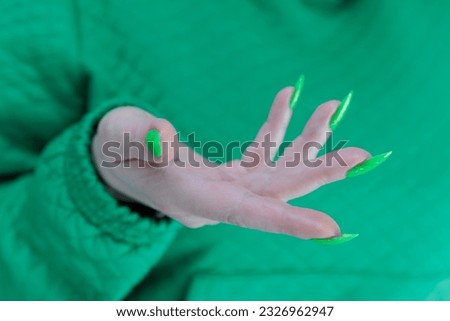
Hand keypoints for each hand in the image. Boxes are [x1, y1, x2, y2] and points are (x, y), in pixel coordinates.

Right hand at [92, 87, 369, 238]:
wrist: (117, 158)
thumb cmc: (117, 151)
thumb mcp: (123, 141)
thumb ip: (143, 139)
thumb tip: (167, 137)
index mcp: (197, 200)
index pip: (248, 215)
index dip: (287, 222)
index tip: (329, 228)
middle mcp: (220, 200)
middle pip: (276, 192)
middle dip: (317, 172)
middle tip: (360, 155)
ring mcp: (227, 186)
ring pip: (275, 171)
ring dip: (305, 143)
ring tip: (330, 110)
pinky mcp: (228, 172)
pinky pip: (260, 152)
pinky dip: (274, 129)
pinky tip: (287, 101)